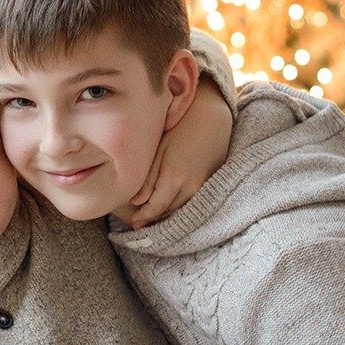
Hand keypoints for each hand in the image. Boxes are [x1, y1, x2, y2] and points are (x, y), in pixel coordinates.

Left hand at [129, 75, 232, 226]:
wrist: (211, 120)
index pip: (156, 208)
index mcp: (174, 178)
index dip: (144, 217)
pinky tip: (168, 204)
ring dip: (166, 214)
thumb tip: (135, 201)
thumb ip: (148, 178)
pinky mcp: (210, 184)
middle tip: (138, 223)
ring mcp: (203, 187)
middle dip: (153, 218)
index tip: (134, 223)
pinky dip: (179, 205)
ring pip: (180, 208)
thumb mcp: (159, 151)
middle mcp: (190, 187)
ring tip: (151, 217)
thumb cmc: (180, 131)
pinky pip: (191, 201)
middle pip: (168, 211)